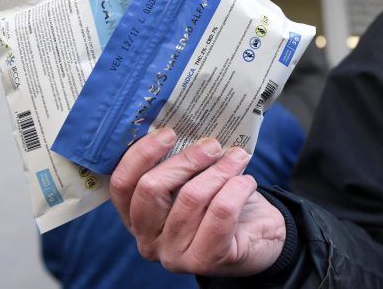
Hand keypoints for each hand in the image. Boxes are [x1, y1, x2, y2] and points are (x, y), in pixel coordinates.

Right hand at [110, 128, 286, 275]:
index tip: (169, 132)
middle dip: (186, 159)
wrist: (260, 235)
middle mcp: (148, 240)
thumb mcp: (195, 179)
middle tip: (212, 145)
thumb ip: (182, 160)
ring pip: (191, 198)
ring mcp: (174, 256)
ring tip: (237, 158)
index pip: (121, 185)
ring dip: (220, 170)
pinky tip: (247, 182)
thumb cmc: (221, 200)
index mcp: (136, 216)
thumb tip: (188, 121)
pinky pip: (220, 212)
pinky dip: (237, 189)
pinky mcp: (205, 260)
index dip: (142, 155)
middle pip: (151, 189)